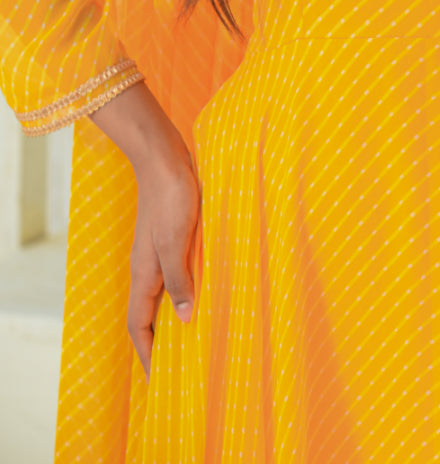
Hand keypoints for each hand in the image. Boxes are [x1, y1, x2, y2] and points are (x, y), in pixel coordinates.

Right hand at [128, 151, 199, 380]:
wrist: (164, 158)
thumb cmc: (170, 198)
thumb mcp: (175, 241)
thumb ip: (179, 280)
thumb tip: (183, 319)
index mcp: (143, 274)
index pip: (139, 326)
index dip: (148, 353)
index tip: (159, 379)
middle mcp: (147, 268)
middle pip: (148, 316)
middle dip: (159, 343)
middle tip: (179, 367)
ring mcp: (157, 253)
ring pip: (161, 296)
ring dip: (173, 318)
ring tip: (193, 338)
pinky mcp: (170, 238)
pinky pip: (173, 276)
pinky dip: (183, 292)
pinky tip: (200, 293)